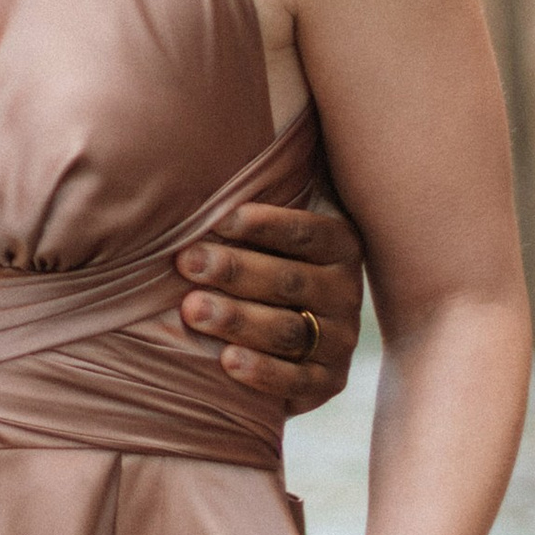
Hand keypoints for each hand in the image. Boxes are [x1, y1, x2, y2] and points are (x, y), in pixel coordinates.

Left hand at [174, 198, 364, 415]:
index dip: (265, 225)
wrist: (273, 339)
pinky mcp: (328, 382)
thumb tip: (205, 153)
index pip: (308, 232)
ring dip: (239, 319)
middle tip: (187, 263)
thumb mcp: (262, 233)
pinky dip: (264, 372)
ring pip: (289, 329)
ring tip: (193, 310)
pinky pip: (298, 381)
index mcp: (339, 245)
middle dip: (236, 271)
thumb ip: (247, 207)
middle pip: (291, 281)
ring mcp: (340, 340)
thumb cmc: (254, 263)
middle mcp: (346, 291)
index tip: (218, 221)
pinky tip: (228, 362)